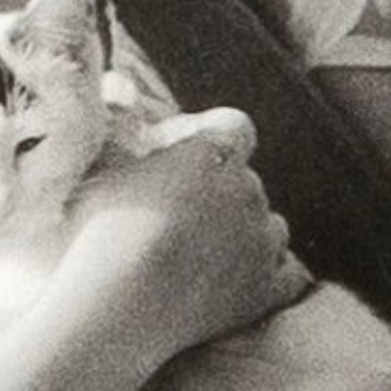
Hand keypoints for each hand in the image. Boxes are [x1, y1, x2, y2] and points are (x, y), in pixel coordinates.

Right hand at [56, 110, 307, 371]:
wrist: (117, 307)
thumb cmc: (101, 230)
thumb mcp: (100, 162)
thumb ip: (119, 120)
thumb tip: (121, 84)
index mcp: (210, 152)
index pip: (236, 126)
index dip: (211, 139)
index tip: (176, 159)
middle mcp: (246, 190)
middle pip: (246, 179)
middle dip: (220, 190)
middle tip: (175, 215)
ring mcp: (261, 242)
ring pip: (271, 225)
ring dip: (246, 231)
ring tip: (203, 252)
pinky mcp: (265, 290)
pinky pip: (291, 273)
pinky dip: (271, 273)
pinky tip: (244, 279)